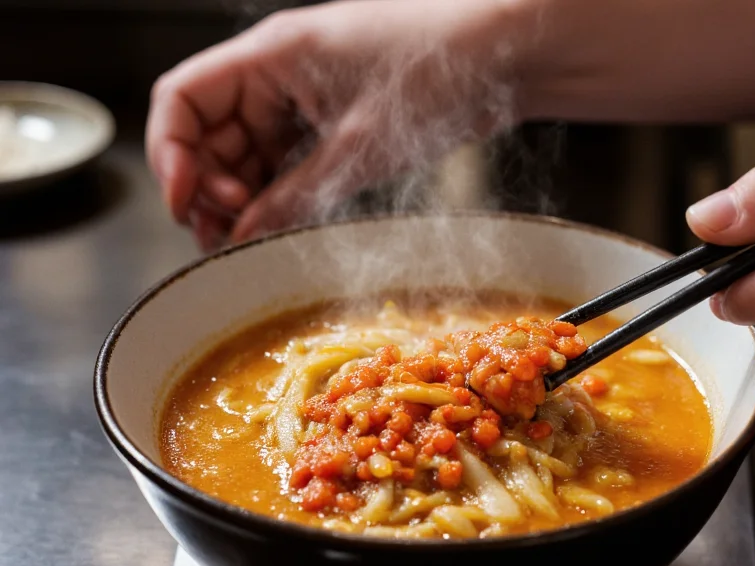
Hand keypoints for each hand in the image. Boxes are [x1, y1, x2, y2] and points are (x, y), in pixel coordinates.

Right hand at [146, 0, 532, 249]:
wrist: (502, 56)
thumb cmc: (437, 73)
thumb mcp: (358, 147)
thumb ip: (293, 195)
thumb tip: (242, 237)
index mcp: (270, 55)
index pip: (183, 98)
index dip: (171, 155)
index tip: (185, 206)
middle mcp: (277, 71)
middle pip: (210, 131)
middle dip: (210, 186)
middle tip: (224, 238)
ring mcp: (304, 94)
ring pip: (247, 149)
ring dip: (242, 194)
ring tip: (249, 239)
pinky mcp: (330, 116)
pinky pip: (284, 155)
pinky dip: (276, 189)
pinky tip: (277, 221)